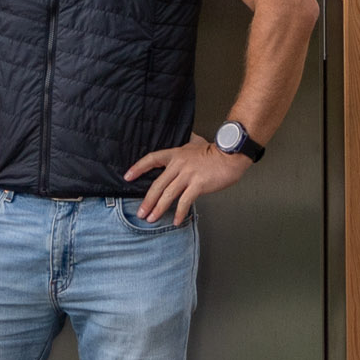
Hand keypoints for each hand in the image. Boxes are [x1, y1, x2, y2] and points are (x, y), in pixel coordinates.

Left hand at [122, 134, 255, 226]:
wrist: (231, 155)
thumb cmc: (216, 151)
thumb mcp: (196, 143)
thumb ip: (187, 144)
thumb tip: (187, 139)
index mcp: (176, 154)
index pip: (152, 159)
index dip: (138, 168)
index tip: (127, 177)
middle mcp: (179, 164)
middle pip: (157, 184)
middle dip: (147, 200)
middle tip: (141, 212)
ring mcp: (188, 174)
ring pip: (168, 194)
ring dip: (158, 208)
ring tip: (152, 219)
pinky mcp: (198, 184)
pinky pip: (185, 201)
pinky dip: (179, 212)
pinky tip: (175, 221)